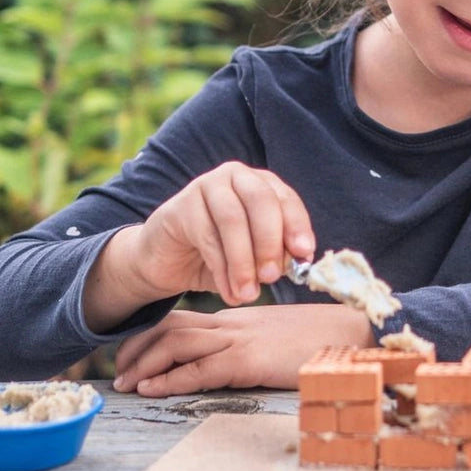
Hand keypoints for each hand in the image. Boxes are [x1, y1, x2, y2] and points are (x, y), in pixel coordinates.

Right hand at [83, 162, 314, 332]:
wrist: (167, 260)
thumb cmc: (218, 254)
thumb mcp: (253, 255)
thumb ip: (274, 254)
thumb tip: (298, 262)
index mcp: (260, 183)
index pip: (285, 198)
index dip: (297, 224)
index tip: (304, 253)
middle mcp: (236, 176)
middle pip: (261, 201)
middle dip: (270, 241)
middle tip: (272, 276)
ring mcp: (206, 186)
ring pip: (232, 220)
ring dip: (244, 261)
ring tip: (249, 294)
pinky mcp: (181, 206)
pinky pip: (206, 236)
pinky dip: (222, 269)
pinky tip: (228, 292)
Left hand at [112, 304, 375, 395]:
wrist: (351, 331)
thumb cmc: (322, 337)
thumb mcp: (280, 335)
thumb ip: (255, 340)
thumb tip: (238, 356)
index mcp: (240, 315)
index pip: (186, 318)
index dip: (153, 333)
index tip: (134, 352)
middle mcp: (234, 321)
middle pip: (173, 325)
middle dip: (139, 347)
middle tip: (119, 370)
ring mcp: (240, 338)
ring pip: (178, 343)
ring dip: (146, 364)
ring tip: (126, 384)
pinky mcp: (248, 360)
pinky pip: (200, 369)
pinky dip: (170, 379)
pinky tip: (153, 390)